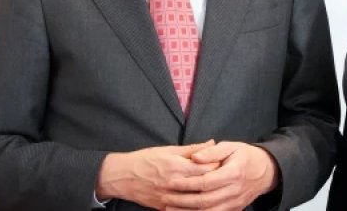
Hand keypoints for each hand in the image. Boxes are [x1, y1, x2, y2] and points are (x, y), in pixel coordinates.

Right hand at [95, 140, 218, 209]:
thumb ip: (192, 149)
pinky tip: (202, 202)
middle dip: (216, 180)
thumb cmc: (145, 159)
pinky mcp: (163, 208)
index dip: (218, 166)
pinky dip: (194, 206)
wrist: (122, 176)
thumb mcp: (168, 149)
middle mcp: (174, 183)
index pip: (206, 168)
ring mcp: (169, 198)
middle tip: (224, 177)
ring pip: (195, 200)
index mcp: (176, 165)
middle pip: (203, 184)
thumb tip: (212, 143)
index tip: (225, 163)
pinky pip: (183, 210)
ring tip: (215, 189)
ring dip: (207, 195)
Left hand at [163, 141, 279, 210]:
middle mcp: (234, 191)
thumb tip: (195, 157)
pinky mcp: (234, 209)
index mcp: (233, 173)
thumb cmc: (245, 155)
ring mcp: (235, 203)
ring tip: (170, 208)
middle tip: (165, 197)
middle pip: (205, 200)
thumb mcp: (231, 146)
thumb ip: (212, 151)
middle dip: (182, 200)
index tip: (171, 182)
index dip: (187, 183)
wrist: (265, 171)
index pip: (206, 182)